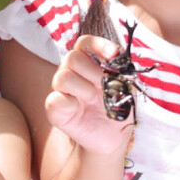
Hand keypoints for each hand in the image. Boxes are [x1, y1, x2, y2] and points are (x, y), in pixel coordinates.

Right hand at [45, 34, 133, 155]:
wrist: (112, 136)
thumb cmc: (117, 106)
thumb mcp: (125, 85)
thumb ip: (121, 69)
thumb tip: (117, 56)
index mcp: (88, 62)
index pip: (85, 43)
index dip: (98, 45)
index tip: (113, 54)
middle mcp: (71, 71)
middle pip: (72, 57)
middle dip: (93, 72)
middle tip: (104, 86)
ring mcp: (61, 89)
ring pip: (62, 77)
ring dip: (83, 89)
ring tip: (93, 99)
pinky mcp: (55, 109)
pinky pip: (54, 100)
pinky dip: (69, 103)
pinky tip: (78, 109)